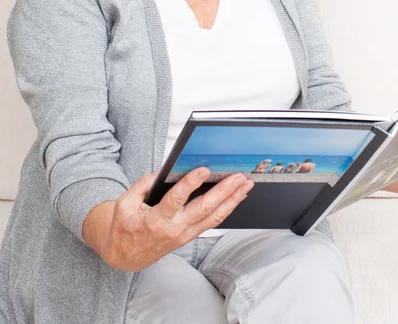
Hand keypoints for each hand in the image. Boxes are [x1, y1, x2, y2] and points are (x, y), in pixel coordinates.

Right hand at [86, 167, 253, 271]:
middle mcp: (174, 229)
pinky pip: (212, 222)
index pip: (176, 200)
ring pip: (213, 217)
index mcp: (155, 220)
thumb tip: (166, 168)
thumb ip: (144, 183)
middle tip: (237, 176)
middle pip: (203, 209)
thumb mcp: (125, 202)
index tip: (204, 169)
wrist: (125, 257)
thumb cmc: (124, 226)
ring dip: (232, 200)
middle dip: (223, 191)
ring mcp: (185, 235)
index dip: (190, 184)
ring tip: (246, 184)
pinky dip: (227, 209)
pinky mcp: (191, 236)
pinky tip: (237, 197)